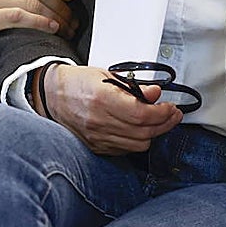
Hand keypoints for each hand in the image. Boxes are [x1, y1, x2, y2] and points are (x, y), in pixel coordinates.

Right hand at [40, 64, 181, 154]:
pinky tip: (141, 130)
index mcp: (103, 99)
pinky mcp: (96, 147)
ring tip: (160, 122)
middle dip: (164, 124)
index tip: (170, 108)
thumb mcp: (107, 75)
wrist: (52, 95)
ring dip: (153, 134)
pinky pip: (125, 151)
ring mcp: (97, 137)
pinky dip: (137, 141)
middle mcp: (99, 121)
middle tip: (173, 115)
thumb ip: (134, 86)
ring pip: (137, 145)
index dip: (162, 113)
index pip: (142, 114)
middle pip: (143, 132)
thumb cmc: (77, 83)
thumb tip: (155, 94)